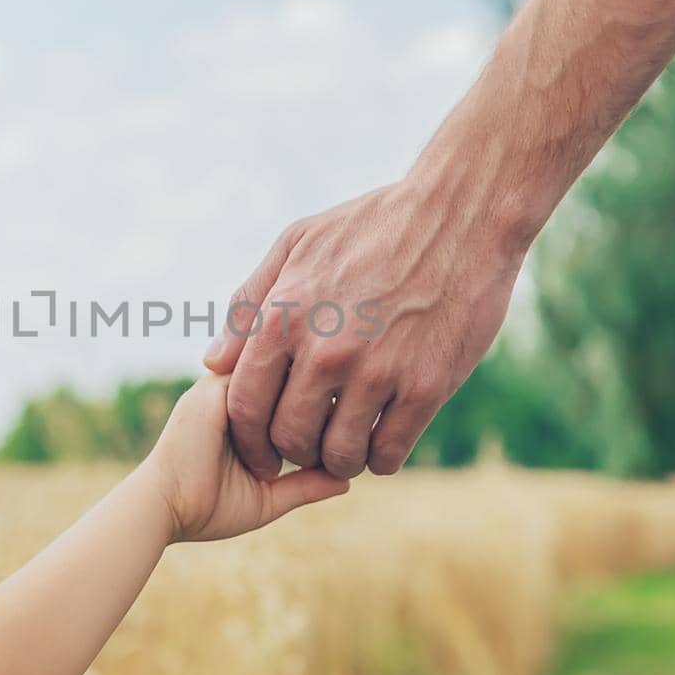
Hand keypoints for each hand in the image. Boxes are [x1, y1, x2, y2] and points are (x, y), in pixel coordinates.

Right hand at [146, 371, 350, 543]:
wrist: (163, 510)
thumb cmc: (207, 509)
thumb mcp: (268, 498)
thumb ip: (304, 485)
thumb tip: (348, 481)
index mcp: (240, 413)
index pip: (287, 389)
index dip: (320, 395)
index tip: (359, 407)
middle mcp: (229, 393)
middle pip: (285, 371)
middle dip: (321, 380)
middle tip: (362, 397)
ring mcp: (220, 387)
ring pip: (276, 368)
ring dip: (310, 380)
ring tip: (350, 399)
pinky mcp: (215, 389)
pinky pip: (259, 373)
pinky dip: (292, 384)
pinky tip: (324, 399)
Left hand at [202, 160, 530, 480]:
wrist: (460, 215)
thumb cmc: (372, 225)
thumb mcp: (296, 245)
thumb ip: (248, 305)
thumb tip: (214, 362)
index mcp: (285, 317)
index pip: (245, 405)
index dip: (248, 440)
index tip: (261, 452)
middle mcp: (325, 350)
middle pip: (290, 437)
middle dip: (294, 451)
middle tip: (310, 447)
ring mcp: (377, 371)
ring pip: (340, 453)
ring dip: (339, 459)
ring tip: (347, 446)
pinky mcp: (425, 386)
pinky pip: (390, 451)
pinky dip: (382, 458)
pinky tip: (383, 441)